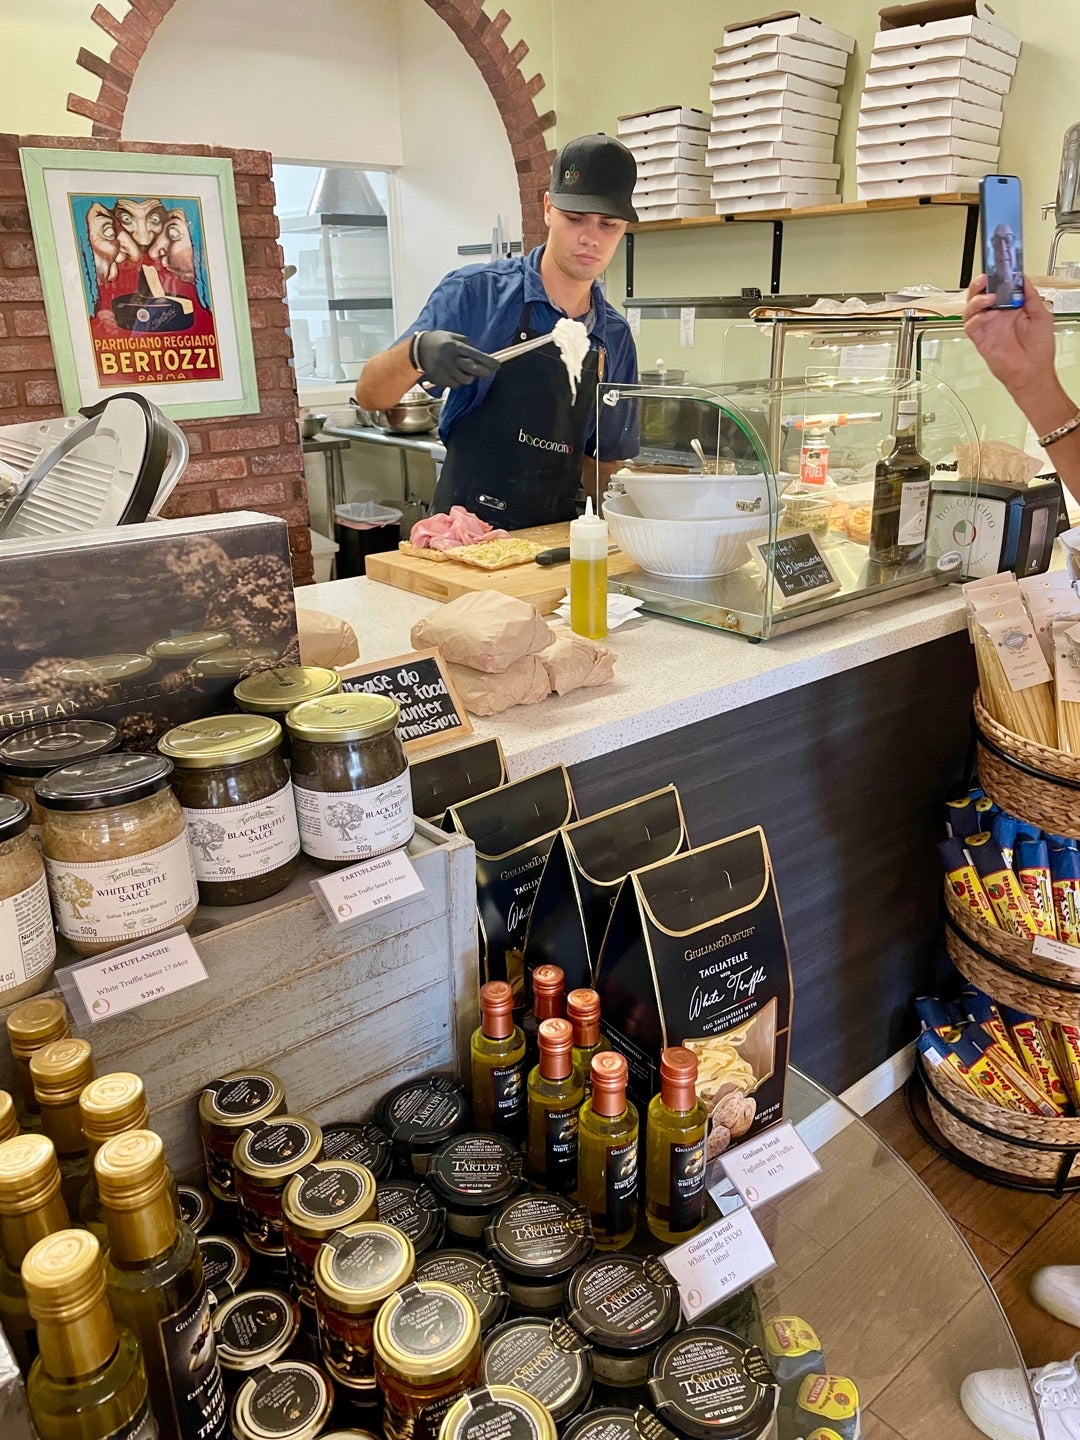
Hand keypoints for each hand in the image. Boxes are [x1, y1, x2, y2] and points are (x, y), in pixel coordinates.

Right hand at [414, 331, 499, 388]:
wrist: (417, 350)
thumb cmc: (437, 341)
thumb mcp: (452, 336)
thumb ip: (466, 342)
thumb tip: (478, 352)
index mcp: (455, 346)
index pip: (475, 355)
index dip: (488, 361)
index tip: (497, 365)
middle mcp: (451, 359)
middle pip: (473, 369)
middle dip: (484, 372)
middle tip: (488, 372)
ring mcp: (446, 371)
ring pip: (465, 380)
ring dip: (469, 376)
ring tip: (465, 370)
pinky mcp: (441, 380)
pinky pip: (455, 385)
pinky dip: (458, 381)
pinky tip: (454, 374)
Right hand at [963, 273, 1056, 404]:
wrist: (1032, 372)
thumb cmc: (1039, 348)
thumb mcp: (1042, 315)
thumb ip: (1031, 296)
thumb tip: (1022, 278)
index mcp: (1010, 307)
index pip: (998, 287)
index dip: (995, 277)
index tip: (997, 267)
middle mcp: (996, 315)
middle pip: (979, 295)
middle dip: (979, 284)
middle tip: (984, 278)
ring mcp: (987, 327)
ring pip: (970, 308)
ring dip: (976, 300)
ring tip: (988, 298)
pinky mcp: (980, 340)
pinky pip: (970, 325)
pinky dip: (976, 318)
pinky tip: (987, 316)